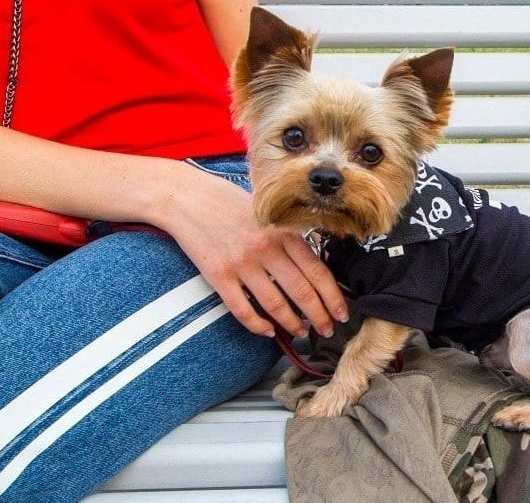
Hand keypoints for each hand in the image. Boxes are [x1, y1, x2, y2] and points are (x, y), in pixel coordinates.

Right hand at [157, 168, 347, 337]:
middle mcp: (266, 248)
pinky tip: (268, 330)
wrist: (186, 197)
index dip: (333, 296)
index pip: (317, 271)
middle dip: (319, 316)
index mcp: (283, 232)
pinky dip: (258, 325)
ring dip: (292, 323)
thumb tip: (314, 262)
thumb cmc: (228, 201)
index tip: (342, 311)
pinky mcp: (218, 275)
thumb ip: (289, 234)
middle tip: (328, 330)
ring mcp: (242, 263)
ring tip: (302, 332)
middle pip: (301, 292)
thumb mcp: (268, 211)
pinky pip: (242, 309)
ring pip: (275, 304)